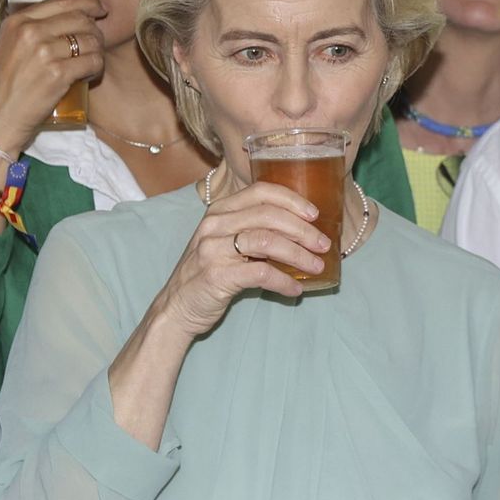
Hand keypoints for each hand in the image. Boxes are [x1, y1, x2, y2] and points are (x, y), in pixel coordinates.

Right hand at [0, 0, 107, 178]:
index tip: (98, 8)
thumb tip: (30, 31)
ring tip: (94, 60)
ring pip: (90, 39)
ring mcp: (45, 52)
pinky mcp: (58, 74)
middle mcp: (31, 31)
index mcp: (16, 22)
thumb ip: (15, 38)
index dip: (87, 2)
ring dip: (98, 49)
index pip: (62, 0)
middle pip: (80, 17)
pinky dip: (98, 67)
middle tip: (98, 41)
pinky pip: (92, 61)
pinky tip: (92, 74)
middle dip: (95, 28)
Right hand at [148, 180, 329, 335]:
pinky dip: (283, 281)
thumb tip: (300, 232)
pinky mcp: (217, 275)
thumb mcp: (224, 243)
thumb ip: (252, 231)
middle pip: (268, 215)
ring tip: (317, 266)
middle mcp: (214, 225)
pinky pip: (261, 272)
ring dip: (298, 255)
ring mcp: (213, 249)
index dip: (292, 200)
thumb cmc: (207, 274)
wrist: (176, 307)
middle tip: (323, 244)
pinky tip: (295, 290)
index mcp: (220, 211)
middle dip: (302, 229)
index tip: (314, 214)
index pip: (261, 192)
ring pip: (267, 241)